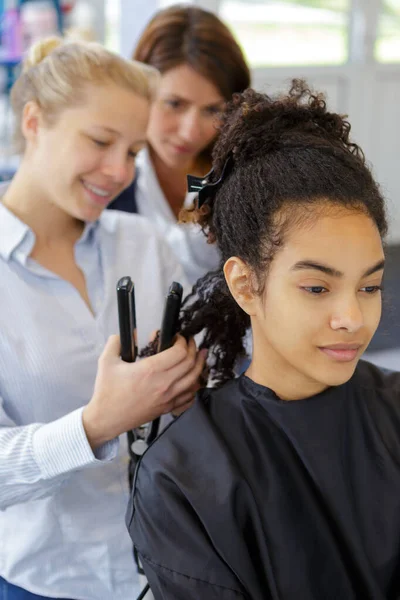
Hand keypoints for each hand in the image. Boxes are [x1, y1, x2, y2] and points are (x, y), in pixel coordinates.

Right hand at [82, 335, 206, 449]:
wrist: (107, 418)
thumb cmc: (107, 391)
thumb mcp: (106, 361)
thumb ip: (117, 342)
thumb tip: (132, 333)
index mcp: (151, 370)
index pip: (180, 352)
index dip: (183, 341)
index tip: (178, 337)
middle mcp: (164, 384)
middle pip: (190, 363)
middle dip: (193, 349)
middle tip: (190, 342)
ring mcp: (168, 398)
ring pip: (194, 380)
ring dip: (199, 365)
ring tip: (199, 356)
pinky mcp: (168, 408)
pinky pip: (190, 397)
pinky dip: (195, 387)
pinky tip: (194, 380)